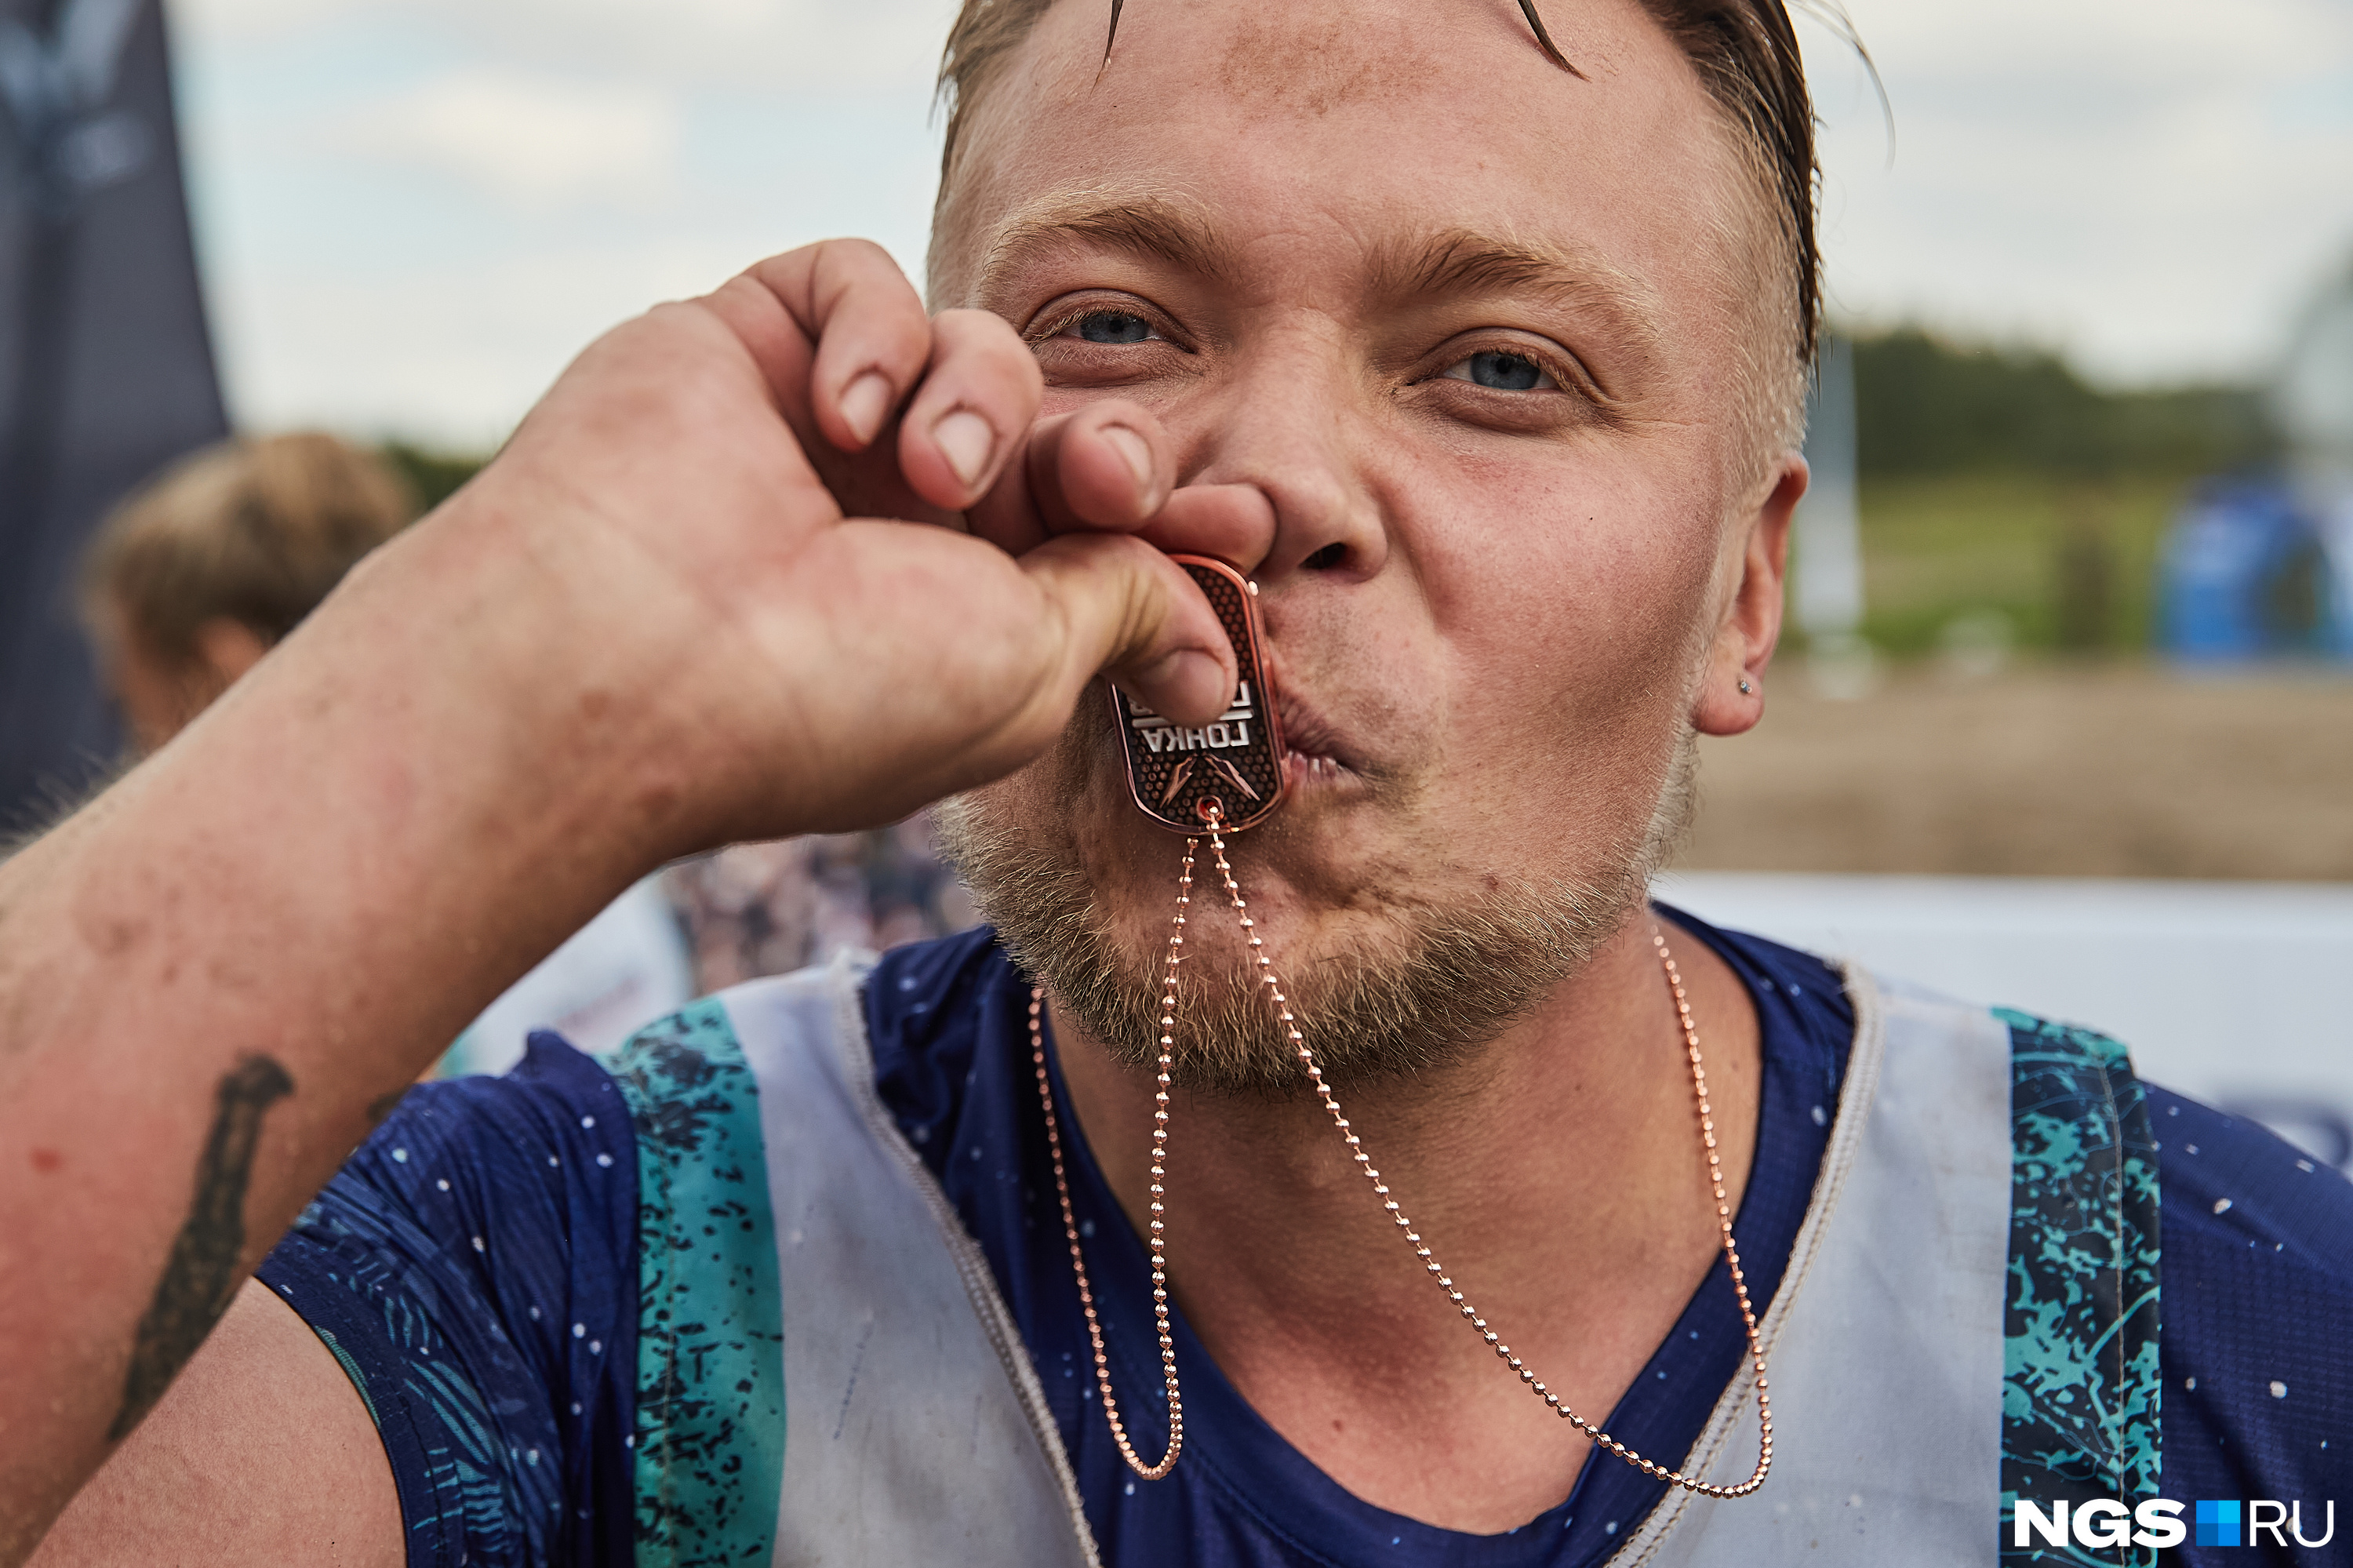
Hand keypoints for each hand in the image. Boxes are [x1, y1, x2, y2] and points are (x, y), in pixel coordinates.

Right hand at [0, 239, 1248, 1559]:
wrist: (628, 658)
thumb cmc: (828, 691)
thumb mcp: (1028, 671)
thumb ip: (1126, 610)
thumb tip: (1205, 626)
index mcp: (962, 618)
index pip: (1098, 541)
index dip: (1178, 522)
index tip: (1247, 524)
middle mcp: (894, 528)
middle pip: (1056, 436)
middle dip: (1107, 453)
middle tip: (1109, 476)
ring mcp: (820, 438)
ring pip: (977, 350)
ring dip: (984, 401)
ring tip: (931, 474)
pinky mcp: (750, 346)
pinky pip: (861, 280)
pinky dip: (877, 331)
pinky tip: (837, 413)